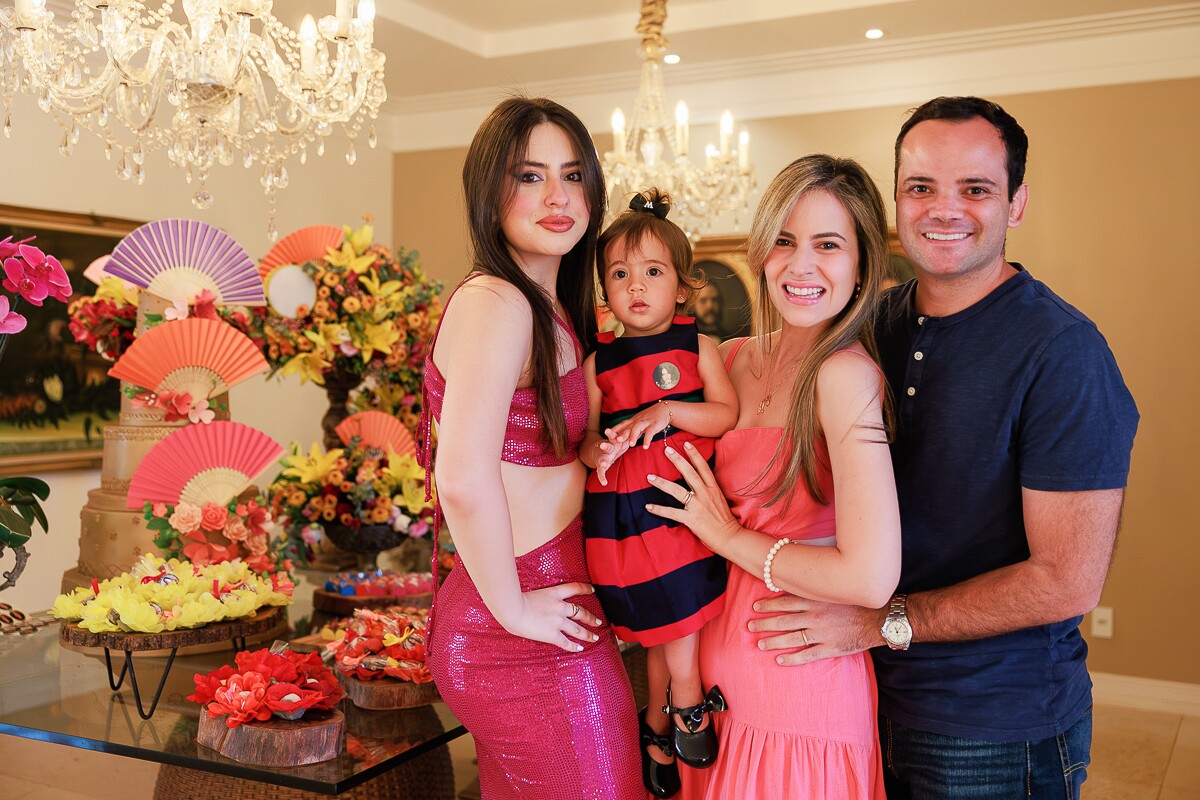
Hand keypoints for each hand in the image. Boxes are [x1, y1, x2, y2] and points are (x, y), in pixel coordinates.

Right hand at [502, 581, 603, 651]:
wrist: (513, 609)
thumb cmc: (514, 600)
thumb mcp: (530, 593)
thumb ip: (537, 598)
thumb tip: (533, 603)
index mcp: (554, 593)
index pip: (574, 588)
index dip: (585, 588)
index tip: (593, 589)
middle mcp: (560, 607)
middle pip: (581, 612)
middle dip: (591, 618)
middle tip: (598, 621)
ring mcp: (558, 621)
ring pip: (578, 629)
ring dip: (588, 634)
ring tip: (595, 637)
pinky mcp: (552, 634)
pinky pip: (566, 642)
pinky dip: (574, 646)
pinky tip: (580, 648)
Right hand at [594, 431, 630, 485]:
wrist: (602, 450)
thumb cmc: (615, 444)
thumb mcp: (620, 439)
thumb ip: (627, 435)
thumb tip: (643, 427)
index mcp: (613, 441)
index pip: (612, 436)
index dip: (611, 434)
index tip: (608, 430)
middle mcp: (608, 449)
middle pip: (607, 446)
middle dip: (605, 445)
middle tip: (603, 444)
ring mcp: (604, 457)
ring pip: (602, 459)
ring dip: (602, 461)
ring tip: (602, 464)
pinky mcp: (601, 465)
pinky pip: (601, 472)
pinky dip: (602, 477)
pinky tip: (604, 483)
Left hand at [608, 402, 671, 449]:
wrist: (664, 409)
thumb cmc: (650, 417)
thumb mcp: (639, 422)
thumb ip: (631, 429)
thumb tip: (621, 437)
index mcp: (633, 420)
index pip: (622, 424)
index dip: (615, 429)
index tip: (607, 435)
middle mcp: (638, 421)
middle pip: (628, 427)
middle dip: (622, 433)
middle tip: (616, 440)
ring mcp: (646, 423)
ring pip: (638, 428)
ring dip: (634, 436)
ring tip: (631, 445)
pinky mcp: (654, 425)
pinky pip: (650, 433)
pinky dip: (647, 440)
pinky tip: (645, 447)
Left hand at [644, 440, 740, 551]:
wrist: (731, 537)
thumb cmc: (725, 520)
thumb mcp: (720, 500)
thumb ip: (710, 490)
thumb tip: (700, 483)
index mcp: (713, 488)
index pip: (703, 467)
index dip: (694, 455)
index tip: (686, 444)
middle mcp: (705, 494)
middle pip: (689, 473)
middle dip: (677, 460)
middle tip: (666, 450)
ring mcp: (698, 506)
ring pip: (676, 490)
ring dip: (662, 483)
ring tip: (649, 476)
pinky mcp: (691, 519)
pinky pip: (671, 512)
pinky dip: (659, 509)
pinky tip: (648, 506)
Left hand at [748, 594, 882, 664]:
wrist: (879, 618)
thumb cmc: (856, 602)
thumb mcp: (834, 590)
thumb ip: (816, 590)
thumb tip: (796, 586)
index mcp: (816, 600)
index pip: (785, 602)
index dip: (768, 605)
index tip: (755, 607)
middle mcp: (815, 616)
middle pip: (783, 620)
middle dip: (764, 624)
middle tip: (749, 626)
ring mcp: (822, 633)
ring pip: (791, 638)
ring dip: (773, 641)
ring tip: (759, 644)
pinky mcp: (830, 648)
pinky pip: (807, 655)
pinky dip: (792, 659)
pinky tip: (779, 660)